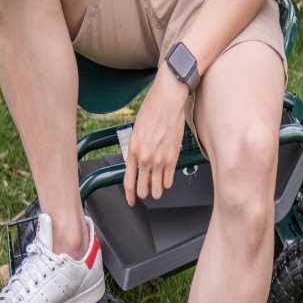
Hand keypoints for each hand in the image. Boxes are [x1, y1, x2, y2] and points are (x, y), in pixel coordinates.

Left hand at [124, 75, 188, 206]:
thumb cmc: (151, 111)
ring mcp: (160, 159)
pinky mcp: (174, 156)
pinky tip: (166, 183)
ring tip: (156, 192)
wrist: (168, 100)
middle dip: (143, 194)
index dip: (129, 195)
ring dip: (156, 192)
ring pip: (157, 187)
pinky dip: (167, 182)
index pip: (129, 181)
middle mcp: (146, 158)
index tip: (131, 201)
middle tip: (144, 195)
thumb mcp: (136, 131)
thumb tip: (137, 161)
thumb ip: (136, 149)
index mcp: (133, 151)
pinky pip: (169, 178)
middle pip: (143, 188)